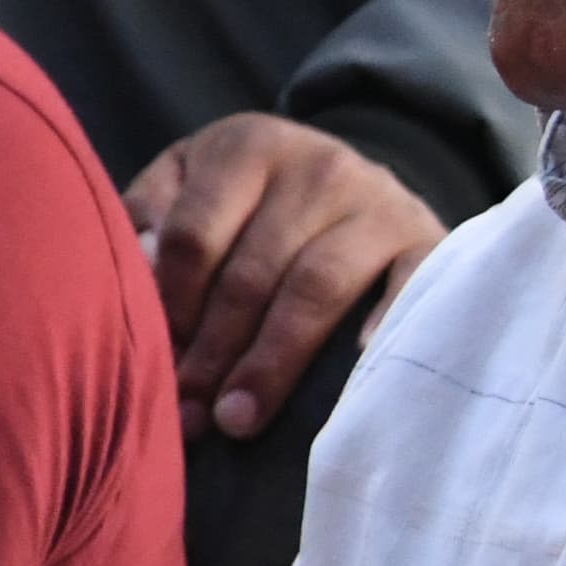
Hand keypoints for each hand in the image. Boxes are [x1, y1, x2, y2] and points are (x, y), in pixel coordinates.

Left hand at [124, 115, 442, 438]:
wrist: (353, 184)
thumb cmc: (248, 203)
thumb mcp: (188, 186)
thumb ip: (150, 220)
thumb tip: (137, 272)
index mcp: (246, 147)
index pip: (193, 236)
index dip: (169, 308)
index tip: (155, 364)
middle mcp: (316, 165)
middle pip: (251, 271)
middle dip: (214, 351)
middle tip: (191, 414)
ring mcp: (378, 201)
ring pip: (316, 287)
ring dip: (272, 360)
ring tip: (238, 418)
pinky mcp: (427, 239)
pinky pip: (407, 285)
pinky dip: (382, 323)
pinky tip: (353, 367)